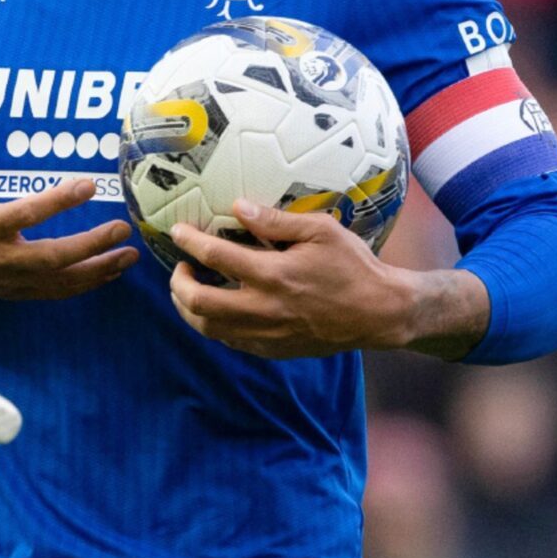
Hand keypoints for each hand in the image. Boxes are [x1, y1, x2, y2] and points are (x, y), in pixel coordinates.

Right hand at [0, 106, 134, 299]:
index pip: (27, 214)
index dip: (59, 201)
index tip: (89, 186)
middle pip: (52, 257)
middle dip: (91, 246)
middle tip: (122, 229)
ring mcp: (9, 279)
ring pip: (59, 281)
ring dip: (97, 270)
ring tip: (129, 255)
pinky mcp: (15, 291)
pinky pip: (56, 292)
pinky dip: (85, 284)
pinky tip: (109, 272)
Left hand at [168, 199, 488, 360]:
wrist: (379, 313)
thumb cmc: (353, 266)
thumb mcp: (321, 231)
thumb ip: (276, 221)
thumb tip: (237, 207)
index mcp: (274, 274)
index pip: (215, 257)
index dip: (189, 242)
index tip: (177, 231)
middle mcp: (265, 308)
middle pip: (199, 304)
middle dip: (178, 284)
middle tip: (180, 268)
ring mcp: (268, 334)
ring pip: (209, 329)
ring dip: (189, 309)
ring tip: (189, 289)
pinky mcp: (273, 349)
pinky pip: (230, 342)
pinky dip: (214, 325)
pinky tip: (217, 309)